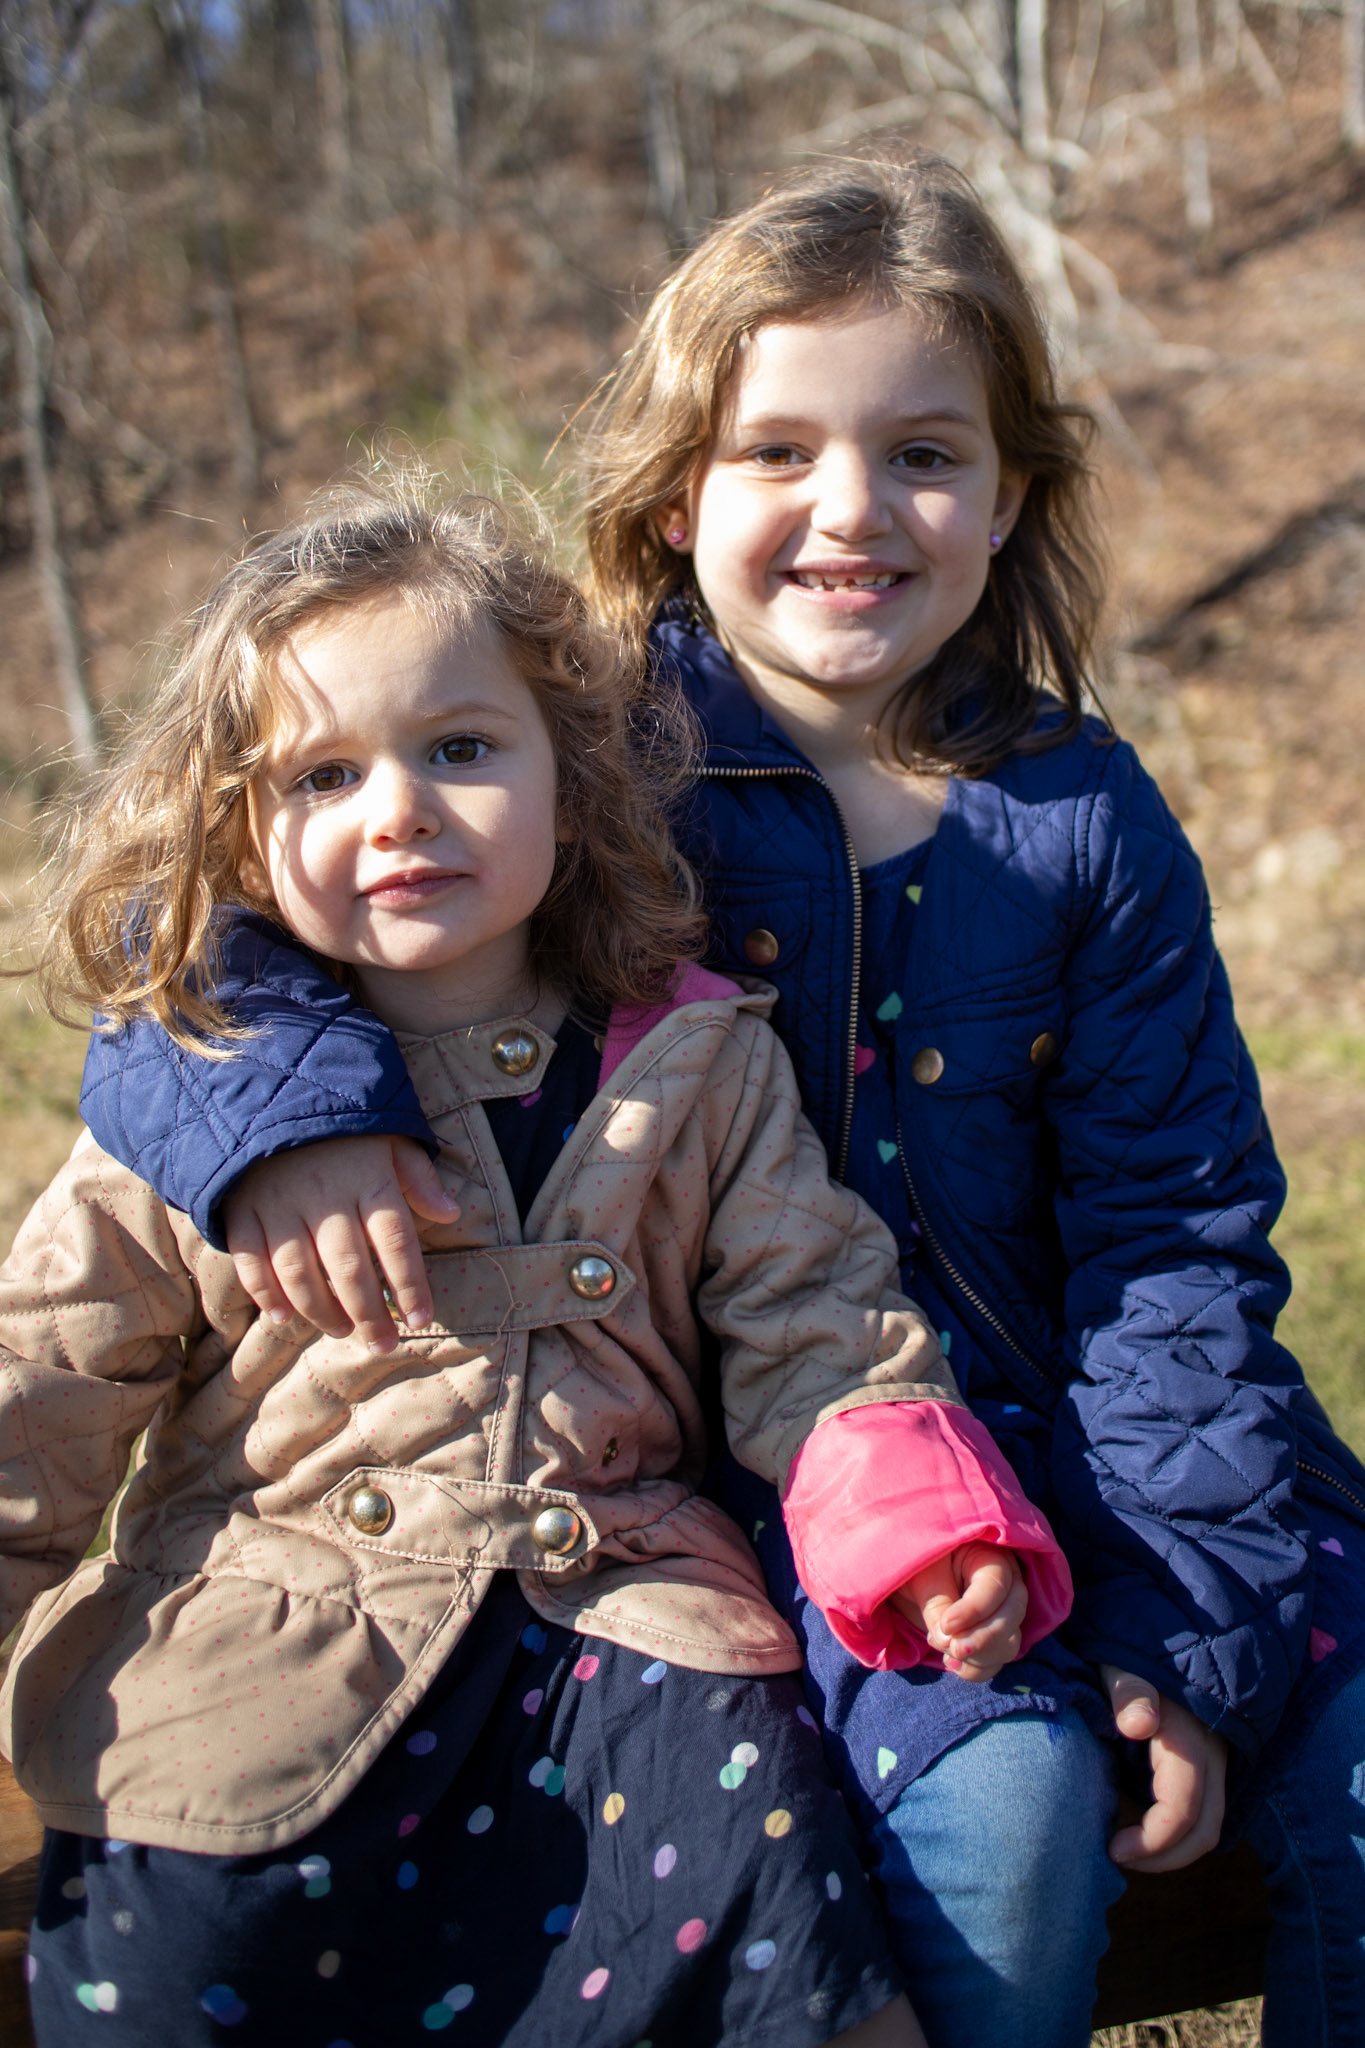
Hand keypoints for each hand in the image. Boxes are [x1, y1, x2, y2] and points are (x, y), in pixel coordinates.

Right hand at [223, 1136, 460, 1352]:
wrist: (272, 1089)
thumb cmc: (344, 1125)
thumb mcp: (391, 1137)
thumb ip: (419, 1176)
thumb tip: (452, 1213)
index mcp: (368, 1176)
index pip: (396, 1240)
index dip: (410, 1285)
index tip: (420, 1319)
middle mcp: (324, 1194)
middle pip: (348, 1267)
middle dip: (368, 1313)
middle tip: (381, 1344)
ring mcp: (279, 1202)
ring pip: (298, 1272)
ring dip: (320, 1310)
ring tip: (340, 1330)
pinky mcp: (243, 1208)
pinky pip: (250, 1260)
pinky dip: (264, 1293)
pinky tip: (283, 1316)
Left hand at [889, 1543, 1026, 1681]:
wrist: (910, 1575)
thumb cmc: (918, 1563)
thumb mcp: (923, 1574)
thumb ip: (936, 1603)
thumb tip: (948, 1640)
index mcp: (989, 1558)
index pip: (995, 1587)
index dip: (974, 1611)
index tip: (946, 1626)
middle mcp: (1005, 1586)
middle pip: (1011, 1617)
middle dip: (981, 1639)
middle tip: (950, 1647)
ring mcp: (1002, 1614)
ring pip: (1008, 1643)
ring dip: (977, 1656)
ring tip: (943, 1649)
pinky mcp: (992, 1639)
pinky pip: (996, 1662)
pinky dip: (976, 1669)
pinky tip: (950, 1661)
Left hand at [1102, 1665, 1226, 1872]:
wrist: (1158, 1629)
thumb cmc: (1129, 1648)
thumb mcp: (1121, 1661)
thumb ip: (1129, 1688)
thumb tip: (1139, 1724)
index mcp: (1187, 1735)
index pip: (1184, 1809)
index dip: (1154, 1842)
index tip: (1113, 1848)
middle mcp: (1211, 1751)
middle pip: (1206, 1828)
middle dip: (1165, 1856)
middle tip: (1119, 1856)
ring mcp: (1215, 1756)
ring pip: (1211, 1821)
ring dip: (1175, 1847)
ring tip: (1128, 1847)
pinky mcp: (1209, 1757)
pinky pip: (1205, 1805)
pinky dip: (1180, 1828)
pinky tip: (1143, 1825)